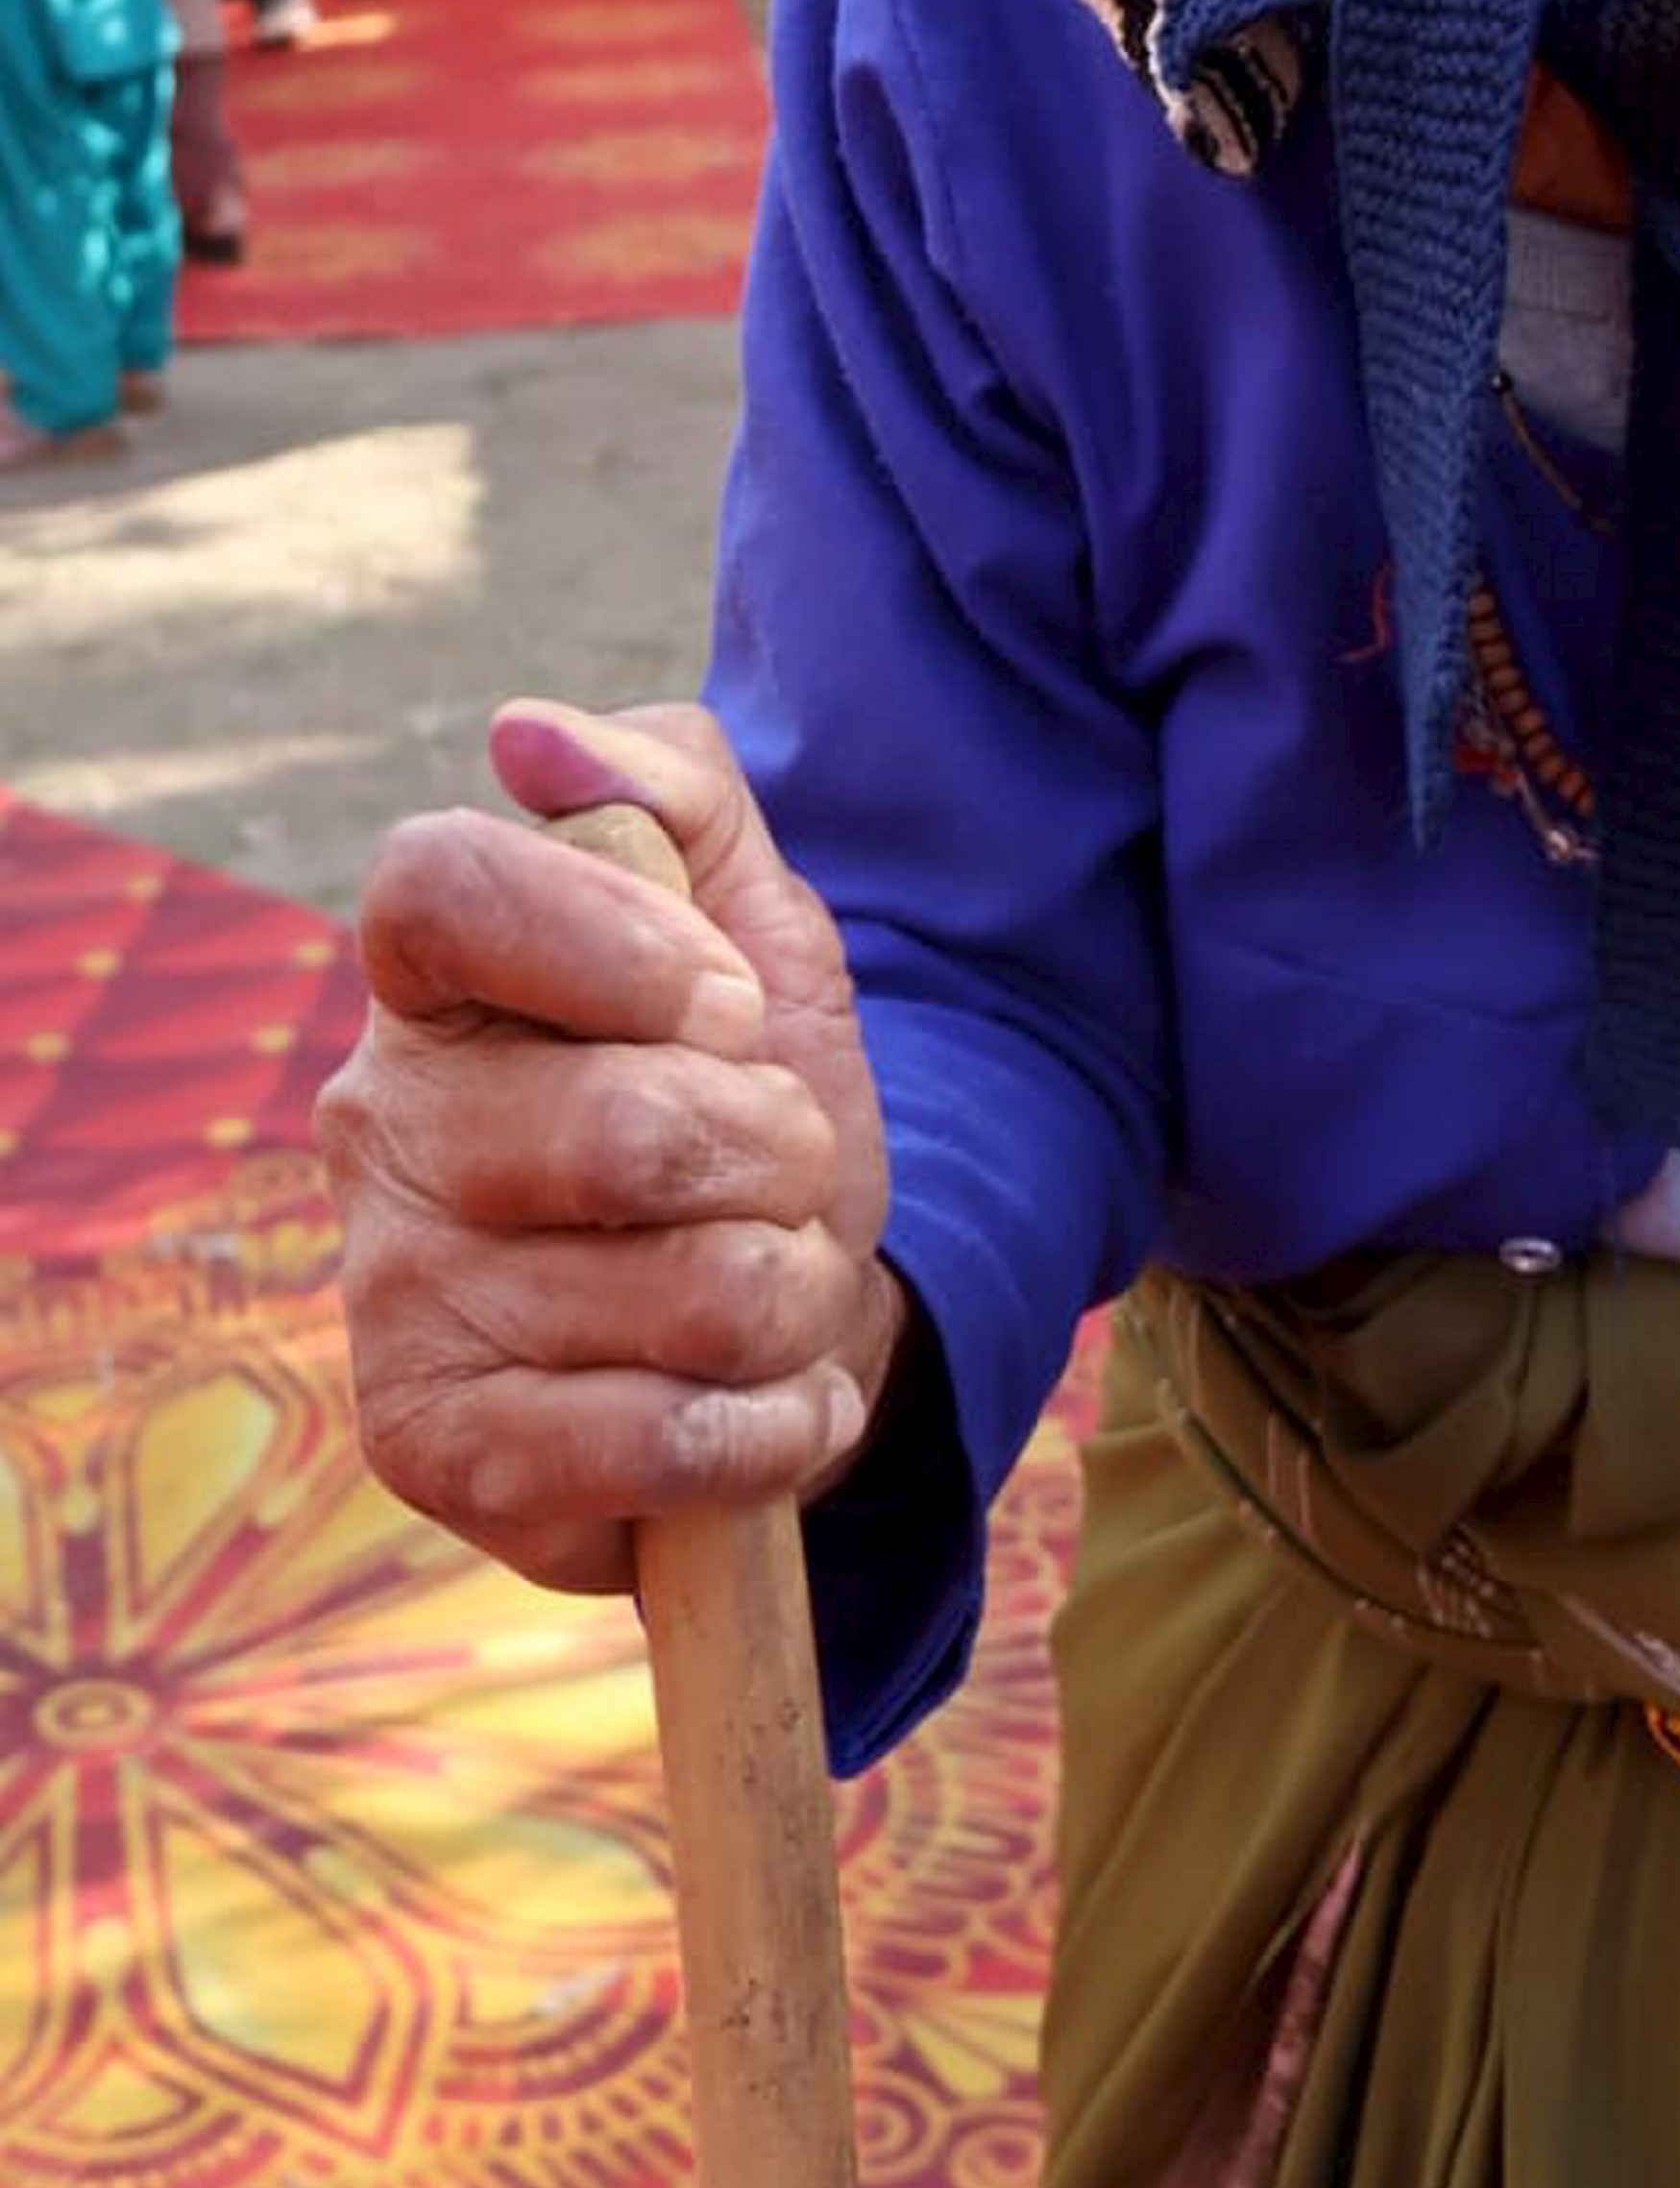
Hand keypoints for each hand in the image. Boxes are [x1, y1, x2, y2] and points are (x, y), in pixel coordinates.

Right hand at [314, 699, 896, 1596]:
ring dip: (792, 1289)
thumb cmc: (749, 1099)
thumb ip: (674, 788)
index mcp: (434, 983)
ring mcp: (390, 1300)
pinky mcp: (433, 1452)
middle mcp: (378, 1131)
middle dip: (780, 1151)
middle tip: (776, 1168)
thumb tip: (529, 736)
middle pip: (627, 1128)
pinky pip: (665, 1441)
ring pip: (687, 1292)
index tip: (725, 999)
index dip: (608, 938)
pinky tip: (761, 1403)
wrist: (788, 1317)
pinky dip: (773, 1424)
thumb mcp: (754, 919)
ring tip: (764, 1286)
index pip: (435, 884)